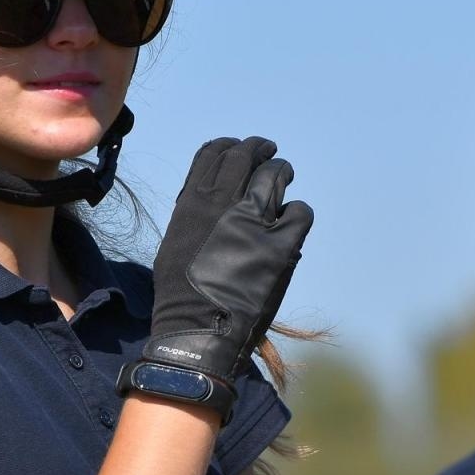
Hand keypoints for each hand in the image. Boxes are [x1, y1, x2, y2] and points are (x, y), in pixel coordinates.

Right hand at [145, 136, 312, 387]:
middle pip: (247, 156)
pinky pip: (299, 211)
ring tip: (284, 175)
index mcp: (192, 202)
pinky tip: (290, 223)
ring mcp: (254, 221)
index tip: (239, 148)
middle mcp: (223, 203)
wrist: (198, 328)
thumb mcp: (175, 242)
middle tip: (268, 153)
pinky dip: (296, 212)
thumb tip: (209, 199)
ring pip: (275, 175)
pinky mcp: (281, 244)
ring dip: (281, 171)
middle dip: (259, 149)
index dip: (229, 146)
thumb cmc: (181, 294)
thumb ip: (193, 214)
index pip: (213, 153)